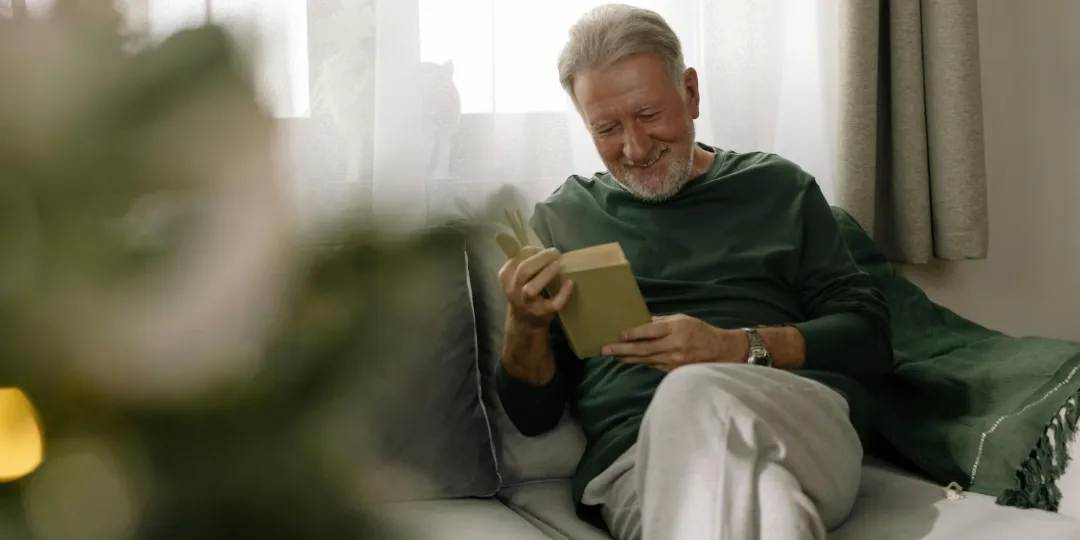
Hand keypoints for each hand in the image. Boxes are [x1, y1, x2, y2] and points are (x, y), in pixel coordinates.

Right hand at [498, 245, 574, 329]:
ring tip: (560, 265)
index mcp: (506, 275)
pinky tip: (570, 283)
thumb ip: (519, 257)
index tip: (543, 250)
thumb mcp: (516, 273)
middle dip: (541, 258)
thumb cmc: (522, 290)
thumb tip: (523, 240)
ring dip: (547, 273)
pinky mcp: (541, 312)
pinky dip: (563, 293)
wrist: (524, 321)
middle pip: (524, 270)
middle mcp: (513, 289)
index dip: (532, 250)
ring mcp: (526, 302)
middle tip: (556, 253)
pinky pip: (552, 303)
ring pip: (532, 288)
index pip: (517, 256)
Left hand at [601, 314, 749, 371]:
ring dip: (628, 358)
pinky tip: (629, 360)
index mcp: (677, 329)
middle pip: (644, 349)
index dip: (634, 333)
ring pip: (646, 360)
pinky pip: (653, 366)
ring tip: (613, 355)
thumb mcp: (682, 319)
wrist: (720, 351)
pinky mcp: (674, 371)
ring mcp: (674, 361)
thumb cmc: (699, 331)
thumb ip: (662, 322)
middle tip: (605, 349)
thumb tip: (641, 323)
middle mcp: (674, 346)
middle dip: (623, 350)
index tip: (619, 334)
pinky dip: (640, 363)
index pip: (651, 331)